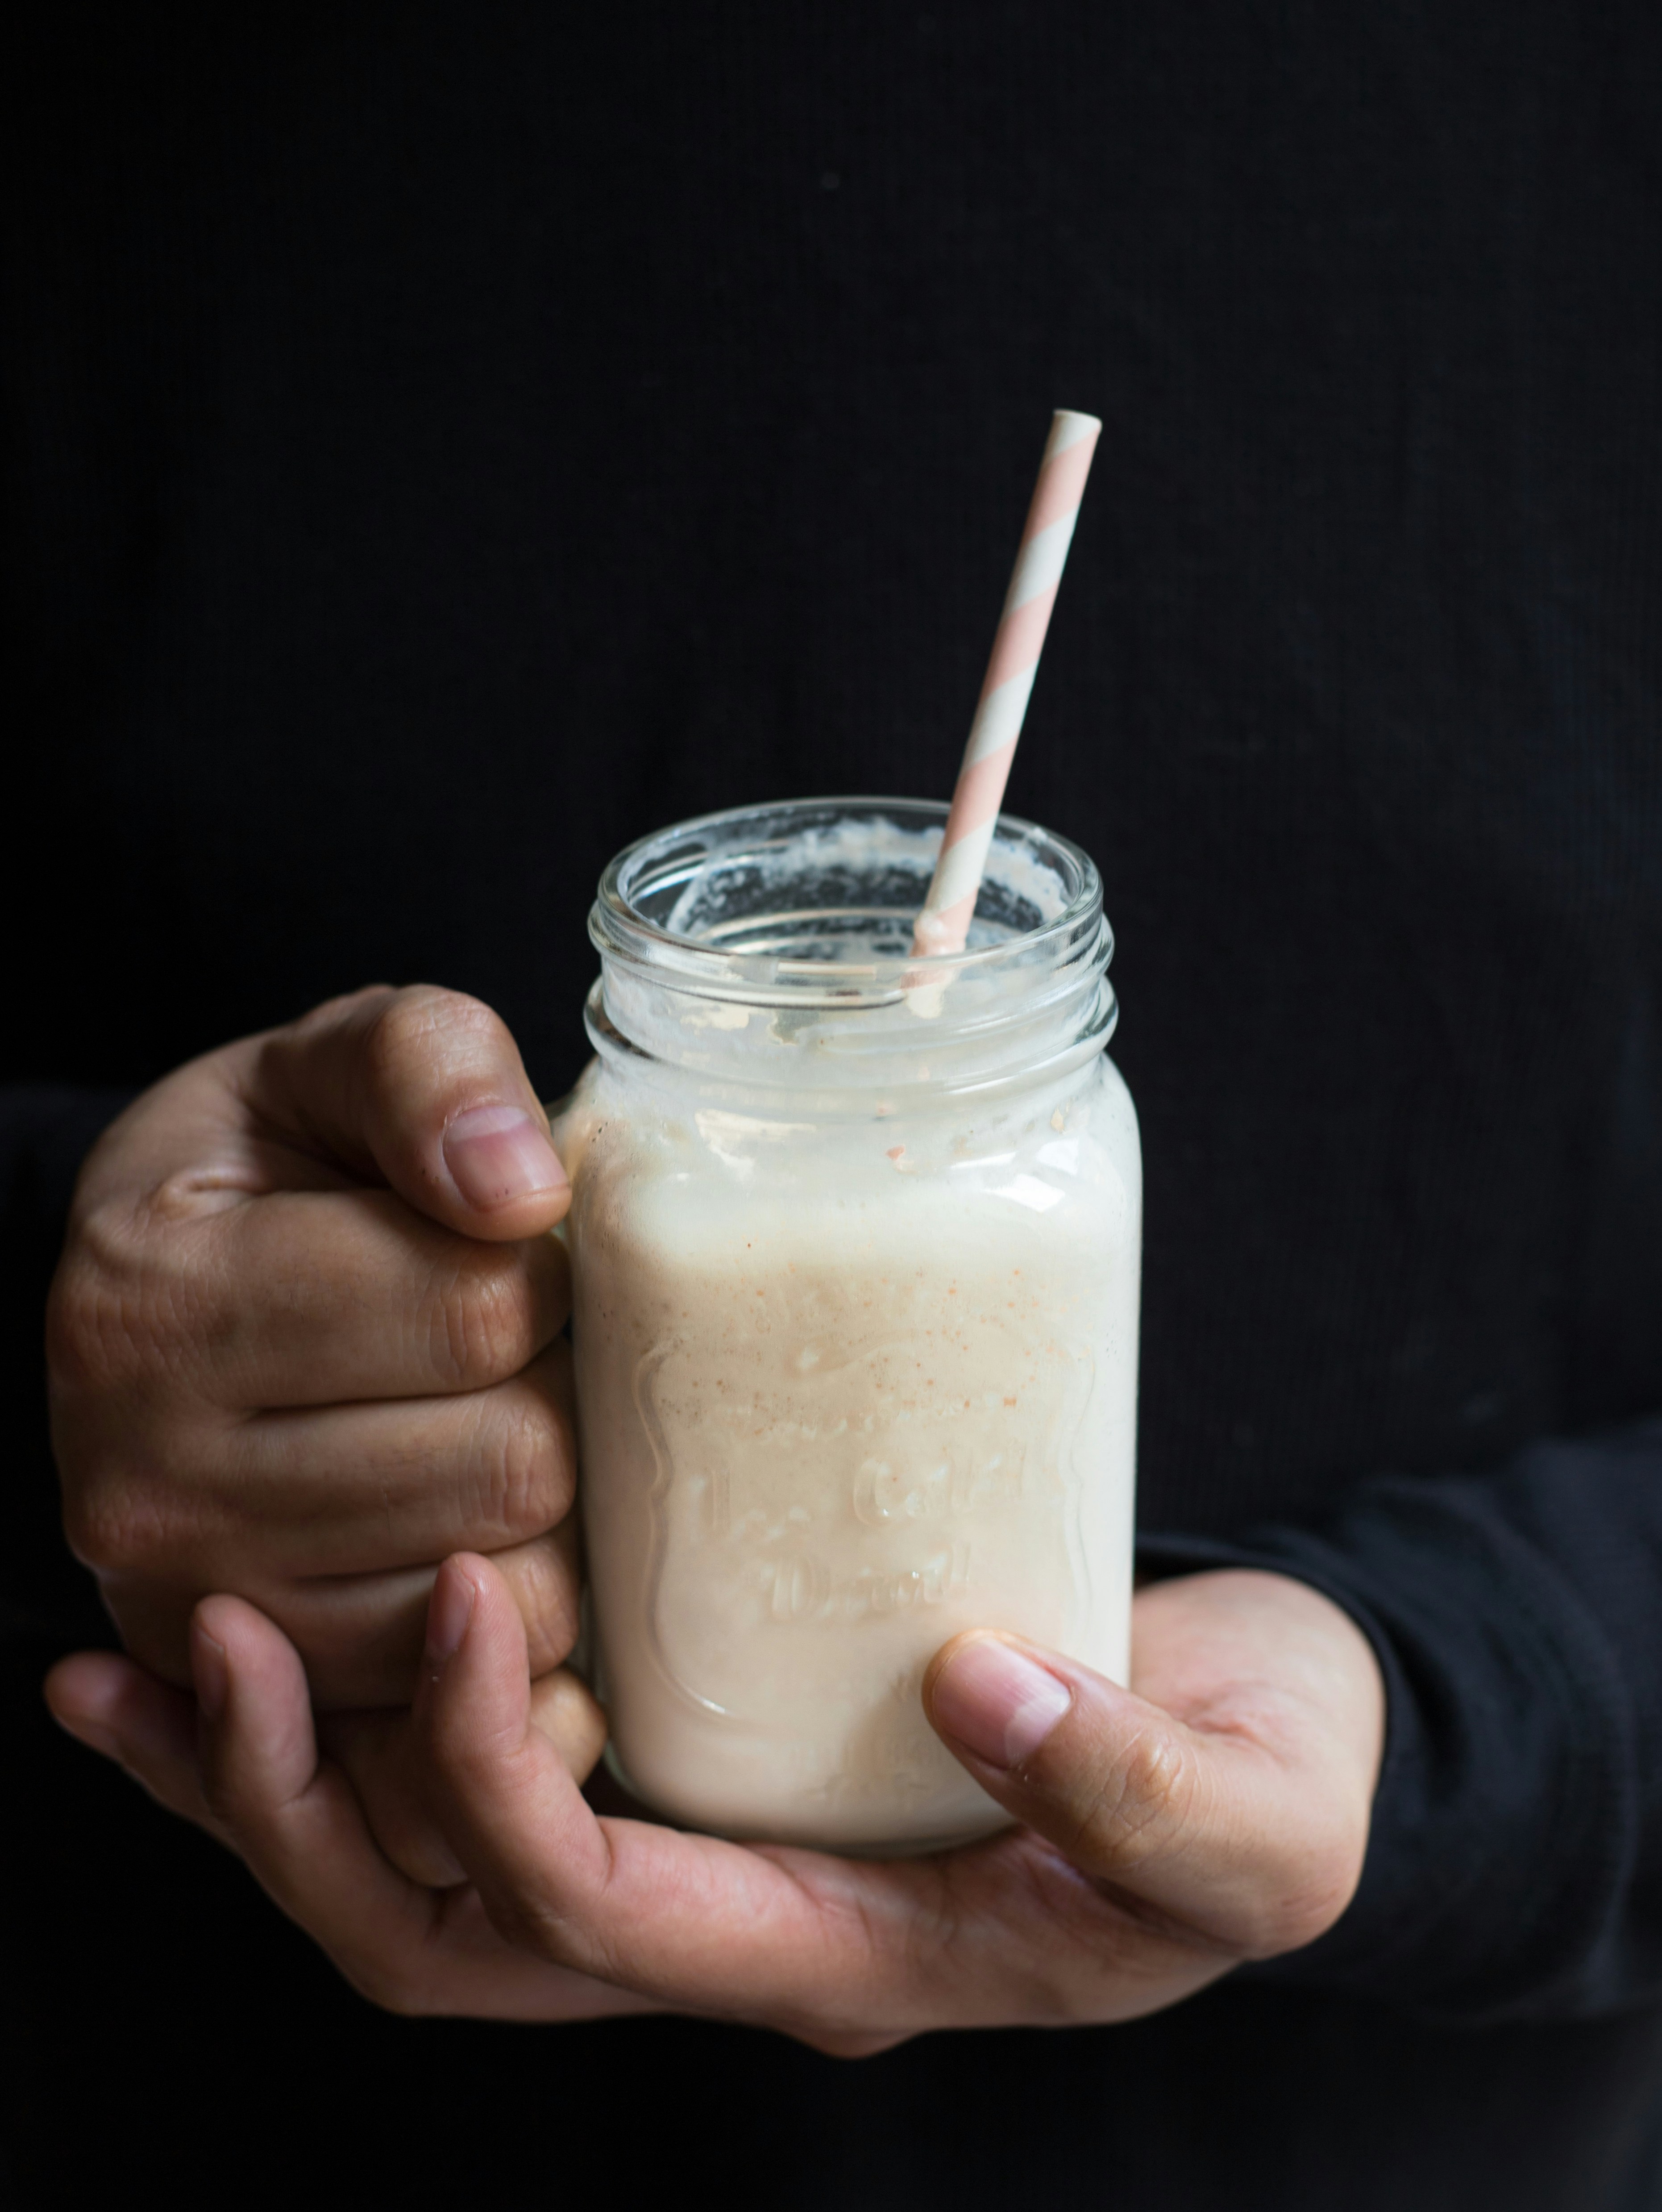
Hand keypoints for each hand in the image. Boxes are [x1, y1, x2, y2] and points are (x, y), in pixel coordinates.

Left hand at [46, 1565, 1383, 2044]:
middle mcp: (744, 1926)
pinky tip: (286, 1618)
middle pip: (452, 1934)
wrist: (1265, 1736)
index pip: (601, 1914)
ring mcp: (713, 1849)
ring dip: (280, 1776)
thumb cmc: (1266, 1778)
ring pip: (429, 1874)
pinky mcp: (711, 1754)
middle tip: (195, 1645)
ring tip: (148, 1653)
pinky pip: (489, 1775)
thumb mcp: (1260, 1816)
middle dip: (303, 1813)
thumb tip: (985, 1692)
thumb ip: (1145, 1787)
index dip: (500, 1778)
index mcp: (849, 1957)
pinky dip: (364, 1718)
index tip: (470, 1591)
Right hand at [47, 984, 588, 1723]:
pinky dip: (514, 1611)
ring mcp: (203, 1612)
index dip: (543, 1269)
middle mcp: (149, 1481)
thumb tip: (522, 1188)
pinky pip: (482, 1696)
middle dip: (556, 1390)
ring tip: (489, 1422)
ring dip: (548, 1508)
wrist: (169, 1288)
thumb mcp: (335, 1061)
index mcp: (157, 1302)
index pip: (477, 1309)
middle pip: (511, 1463)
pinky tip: (476, 1520)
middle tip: (514, 1347)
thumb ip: (430, 1071)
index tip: (509, 1249)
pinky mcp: (274, 1697)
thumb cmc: (273, 1167)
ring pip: (512, 1596)